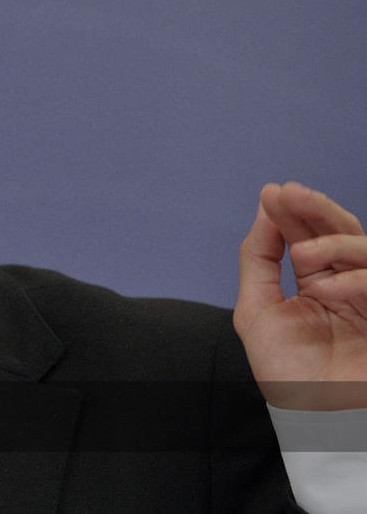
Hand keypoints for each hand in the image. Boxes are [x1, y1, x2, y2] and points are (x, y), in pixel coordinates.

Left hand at [234, 181, 366, 409]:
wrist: (315, 419)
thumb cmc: (288, 373)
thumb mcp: (256, 310)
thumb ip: (258, 259)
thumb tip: (264, 210)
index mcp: (317, 282)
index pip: (308, 235)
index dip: (293, 211)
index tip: (273, 192)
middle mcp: (347, 284)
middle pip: (340, 231)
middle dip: (314, 209)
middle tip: (290, 193)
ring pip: (364, 249)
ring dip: (331, 244)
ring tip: (301, 255)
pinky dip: (353, 280)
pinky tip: (325, 288)